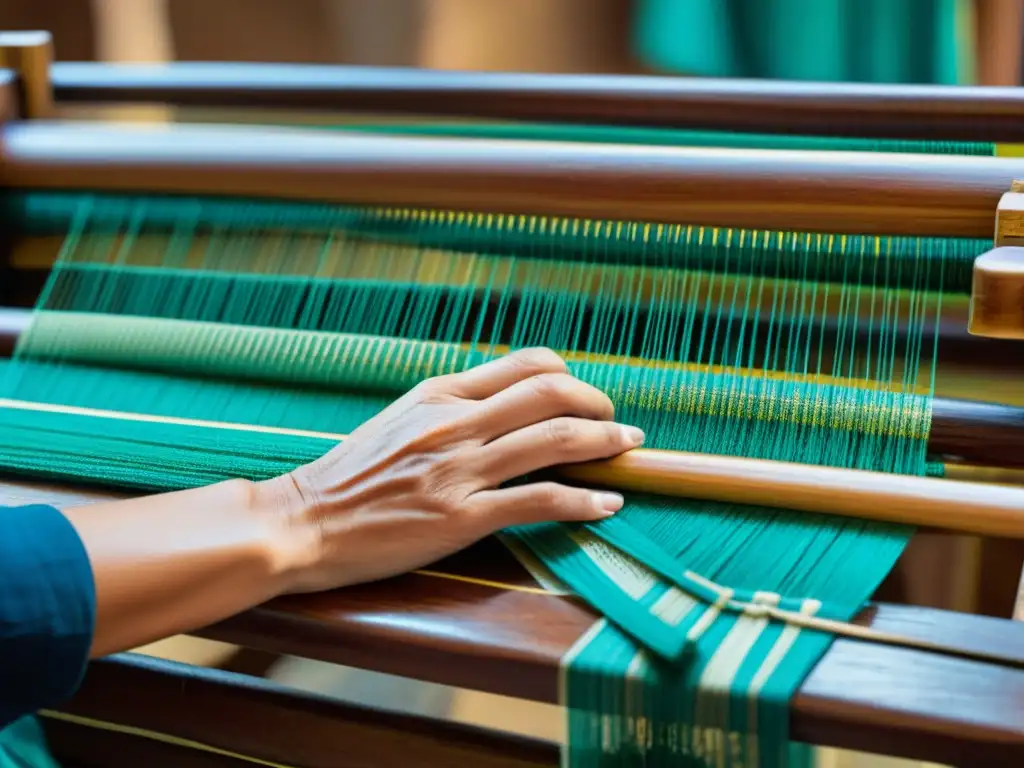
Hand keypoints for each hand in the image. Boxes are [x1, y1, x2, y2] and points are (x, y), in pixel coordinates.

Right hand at [256, 348, 643, 592]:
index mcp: (441, 394)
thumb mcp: (401, 420)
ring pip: (555, 439)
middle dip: (600, 405)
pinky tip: (607, 505)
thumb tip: (506, 402)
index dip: (572, 378)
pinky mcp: (461, 518)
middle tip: (620, 425)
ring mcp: (460, 469)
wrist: (303, 522)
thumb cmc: (350, 475)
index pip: (527, 364)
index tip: (587, 398)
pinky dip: (584, 500)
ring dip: (606, 444)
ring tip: (629, 452)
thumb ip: (453, 406)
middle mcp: (456, 422)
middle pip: (553, 392)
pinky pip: (539, 500)